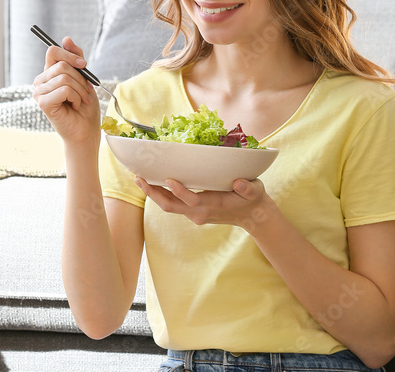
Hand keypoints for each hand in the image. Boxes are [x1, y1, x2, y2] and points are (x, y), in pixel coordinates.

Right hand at [32, 37, 100, 148]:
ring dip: (80, 90)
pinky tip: (75, 106)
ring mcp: (39, 92)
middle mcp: (41, 81)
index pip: (53, 51)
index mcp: (49, 73)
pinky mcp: (43, 103)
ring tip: (81, 101)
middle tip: (86, 92)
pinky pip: (64, 89)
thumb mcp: (84, 78)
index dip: (70, 54)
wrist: (85, 131)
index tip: (84, 65)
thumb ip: (76, 59)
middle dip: (81, 78)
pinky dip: (76, 97)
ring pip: (65, 77)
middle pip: (62, 64)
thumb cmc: (84, 107)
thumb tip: (66, 39)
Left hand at [134, 177, 275, 230]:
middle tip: (139, 178)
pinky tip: (152, 183)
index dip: (180, 191)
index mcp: (215, 205)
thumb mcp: (255, 191)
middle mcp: (200, 212)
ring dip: (153, 194)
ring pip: (169, 207)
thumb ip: (247, 188)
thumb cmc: (253, 199)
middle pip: (172, 206)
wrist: (252, 217)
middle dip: (154, 193)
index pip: (193, 200)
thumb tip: (239, 183)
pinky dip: (161, 195)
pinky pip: (173, 205)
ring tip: (139, 179)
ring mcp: (195, 214)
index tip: (169, 179)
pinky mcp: (193, 213)